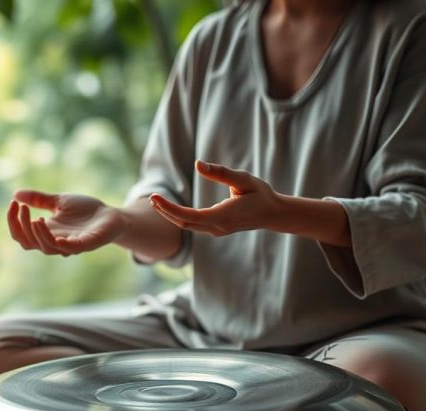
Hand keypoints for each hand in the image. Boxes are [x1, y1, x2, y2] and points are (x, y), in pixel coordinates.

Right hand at [7, 190, 127, 255]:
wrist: (111, 215)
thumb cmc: (86, 210)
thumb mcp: (59, 201)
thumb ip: (39, 199)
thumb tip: (15, 193)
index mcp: (46, 231)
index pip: (21, 234)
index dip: (13, 221)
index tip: (13, 202)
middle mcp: (54, 241)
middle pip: (28, 243)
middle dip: (20, 226)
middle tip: (22, 207)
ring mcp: (70, 245)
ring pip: (46, 248)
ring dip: (38, 234)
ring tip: (36, 218)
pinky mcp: (86, 244)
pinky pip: (70, 249)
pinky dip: (60, 243)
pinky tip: (54, 231)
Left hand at [149, 161, 282, 236]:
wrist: (273, 214)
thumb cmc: (260, 194)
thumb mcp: (244, 179)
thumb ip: (221, 172)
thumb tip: (198, 164)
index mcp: (224, 215)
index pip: (189, 216)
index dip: (169, 208)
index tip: (155, 197)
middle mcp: (218, 227)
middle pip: (183, 223)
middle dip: (165, 211)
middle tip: (151, 197)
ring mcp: (216, 231)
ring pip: (187, 226)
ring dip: (170, 215)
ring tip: (156, 201)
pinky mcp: (216, 229)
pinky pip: (193, 225)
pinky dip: (179, 217)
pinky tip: (169, 207)